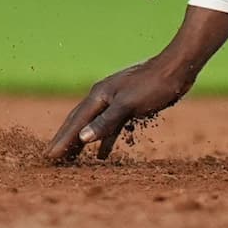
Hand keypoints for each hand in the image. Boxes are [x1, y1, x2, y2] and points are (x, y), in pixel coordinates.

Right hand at [45, 56, 194, 161]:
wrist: (179, 67)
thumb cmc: (154, 84)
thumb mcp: (129, 105)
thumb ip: (106, 121)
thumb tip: (82, 138)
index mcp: (99, 95)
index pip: (76, 122)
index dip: (62, 140)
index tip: (48, 157)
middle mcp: (104, 97)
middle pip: (80, 122)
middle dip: (66, 141)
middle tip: (52, 159)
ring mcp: (117, 100)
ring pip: (95, 125)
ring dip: (84, 142)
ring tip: (72, 159)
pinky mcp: (131, 105)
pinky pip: (112, 126)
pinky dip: (105, 139)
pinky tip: (103, 154)